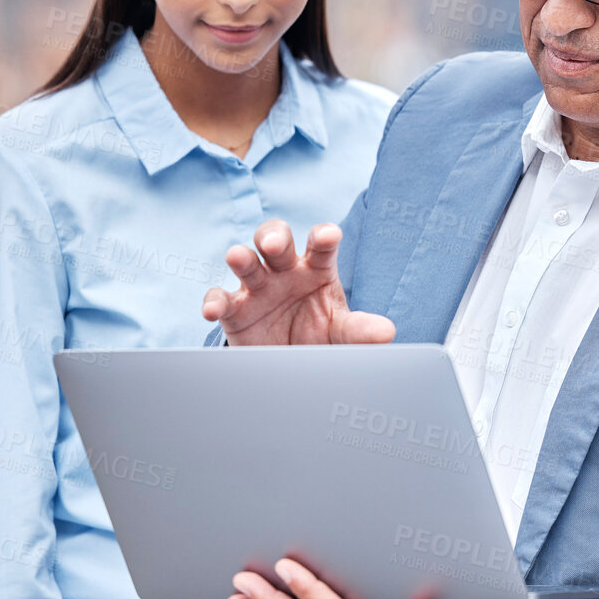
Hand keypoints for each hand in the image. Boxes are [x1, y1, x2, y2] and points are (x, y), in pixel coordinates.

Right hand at [202, 220, 393, 345]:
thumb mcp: (341, 331)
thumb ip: (360, 330)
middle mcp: (285, 270)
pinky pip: (221, 298)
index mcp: (317, 267)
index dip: (323, 237)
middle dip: (273, 237)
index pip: (320, 245)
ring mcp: (258, 287)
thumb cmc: (320, 333)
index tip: (328, 236)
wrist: (293, 362)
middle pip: (276, 240)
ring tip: (238, 257)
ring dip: (241, 257)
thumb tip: (387, 333)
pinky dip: (215, 302)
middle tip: (275, 244)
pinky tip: (212, 311)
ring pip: (246, 262)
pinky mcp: (235, 309)